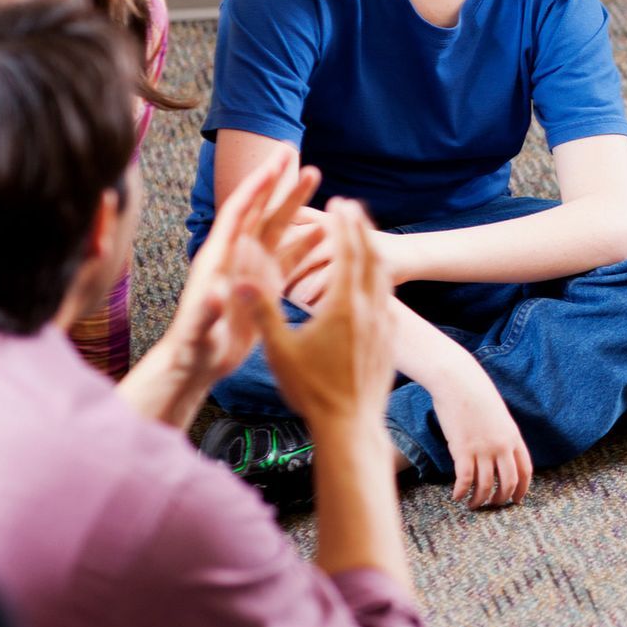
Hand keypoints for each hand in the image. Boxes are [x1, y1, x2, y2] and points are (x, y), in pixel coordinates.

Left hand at [161, 154, 320, 388]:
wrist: (196, 363)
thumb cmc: (195, 347)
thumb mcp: (199, 331)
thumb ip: (207, 312)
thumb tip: (216, 296)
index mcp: (219, 259)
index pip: (238, 214)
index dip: (256, 188)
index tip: (273, 165)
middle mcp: (235, 256)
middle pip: (260, 210)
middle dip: (277, 182)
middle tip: (293, 152)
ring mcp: (251, 269)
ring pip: (277, 227)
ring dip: (295, 203)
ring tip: (314, 176)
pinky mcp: (263, 285)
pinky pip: (288, 256)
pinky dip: (306, 241)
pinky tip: (326, 231)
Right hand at [240, 198, 395, 432]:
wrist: (351, 424)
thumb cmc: (310, 390)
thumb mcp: (279, 351)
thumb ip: (261, 311)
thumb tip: (237, 280)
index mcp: (343, 306)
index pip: (348, 253)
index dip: (343, 225)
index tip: (338, 202)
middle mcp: (370, 309)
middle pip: (370, 257)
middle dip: (361, 228)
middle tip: (352, 207)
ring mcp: (384, 324)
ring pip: (383, 276)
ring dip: (373, 250)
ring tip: (363, 235)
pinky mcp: (389, 338)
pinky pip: (387, 298)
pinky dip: (379, 278)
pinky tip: (373, 281)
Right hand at [430, 361, 533, 508]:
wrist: (459, 382)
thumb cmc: (476, 395)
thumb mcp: (498, 416)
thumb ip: (501, 435)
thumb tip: (498, 453)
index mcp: (514, 437)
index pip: (525, 470)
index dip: (523, 489)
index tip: (517, 500)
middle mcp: (501, 446)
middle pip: (508, 482)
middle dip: (502, 499)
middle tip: (493, 506)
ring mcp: (483, 449)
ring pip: (486, 485)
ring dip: (479, 500)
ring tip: (472, 505)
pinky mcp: (462, 450)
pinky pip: (465, 479)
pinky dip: (461, 492)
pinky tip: (456, 496)